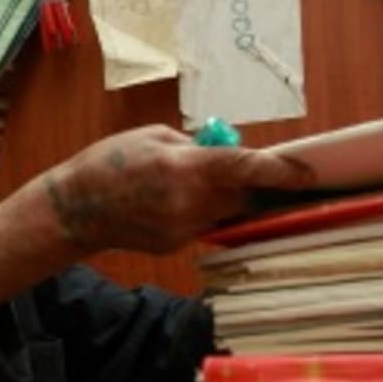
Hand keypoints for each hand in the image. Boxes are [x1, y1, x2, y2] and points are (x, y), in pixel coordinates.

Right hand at [39, 126, 310, 254]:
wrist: (74, 209)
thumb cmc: (109, 162)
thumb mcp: (153, 136)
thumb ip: (195, 146)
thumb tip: (226, 154)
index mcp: (185, 167)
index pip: (246, 169)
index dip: (281, 172)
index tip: (308, 174)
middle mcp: (189, 203)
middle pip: (242, 195)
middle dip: (247, 183)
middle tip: (239, 171)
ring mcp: (183, 229)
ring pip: (224, 212)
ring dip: (219, 197)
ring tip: (182, 184)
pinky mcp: (176, 245)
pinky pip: (202, 224)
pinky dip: (197, 211)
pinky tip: (165, 203)